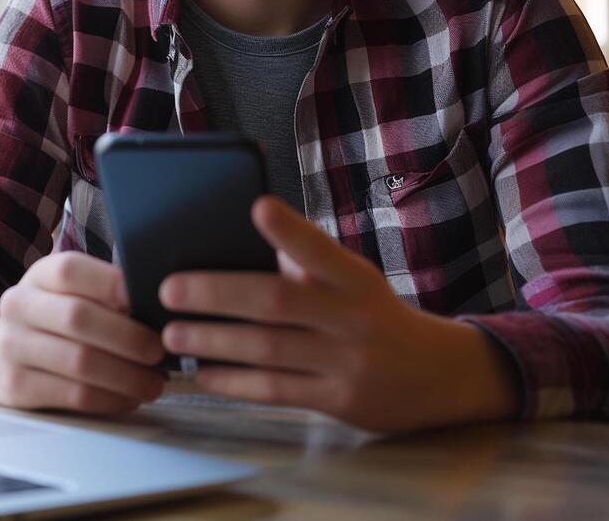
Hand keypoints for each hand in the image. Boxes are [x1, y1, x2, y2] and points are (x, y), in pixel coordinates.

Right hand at [0, 251, 165, 413]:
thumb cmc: (52, 323)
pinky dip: (110, 399)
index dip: (112, 284)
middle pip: (78, 318)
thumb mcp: (68, 295)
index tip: (148, 300)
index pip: (71, 270)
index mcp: (38, 276)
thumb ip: (104, 294)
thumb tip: (157, 306)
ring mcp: (11, 346)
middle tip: (159, 351)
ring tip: (153, 383)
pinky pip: (73, 395)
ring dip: (126, 376)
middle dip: (128, 337)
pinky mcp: (15, 386)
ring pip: (79, 362)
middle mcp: (18, 306)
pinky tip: (129, 398)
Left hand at [158, 197, 518, 432]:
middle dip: (217, 293)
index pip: (320, 250)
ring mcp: (348, 363)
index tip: (257, 207)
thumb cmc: (373, 316)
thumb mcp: (354, 282)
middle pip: (278, 302)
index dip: (290, 230)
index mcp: (356, 279)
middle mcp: (354, 318)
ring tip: (171, 333)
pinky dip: (234, 381)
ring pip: (269, 350)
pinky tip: (203, 373)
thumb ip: (304, 268)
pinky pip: (276, 390)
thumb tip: (228, 246)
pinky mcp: (340, 402)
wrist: (439, 376)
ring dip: (213, 341)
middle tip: (169, 288)